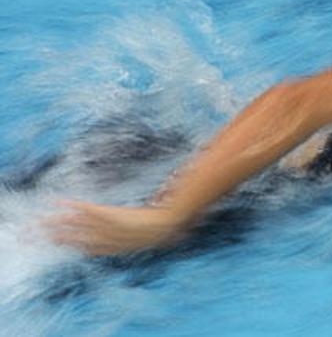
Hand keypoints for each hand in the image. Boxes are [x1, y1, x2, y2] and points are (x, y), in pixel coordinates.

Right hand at [44, 200, 190, 255]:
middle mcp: (109, 239)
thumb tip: (155, 227)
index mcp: (119, 247)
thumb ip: (147, 232)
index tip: (62, 244)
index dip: (77, 246)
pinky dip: (75, 206)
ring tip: (44, 221)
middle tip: (42, 235)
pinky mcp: (112, 215)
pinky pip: (90, 211)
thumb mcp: (154, 233)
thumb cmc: (167, 228)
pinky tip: (62, 202)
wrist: (171, 223)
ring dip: (60, 223)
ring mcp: (109, 227)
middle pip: (79, 239)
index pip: (92, 248)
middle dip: (59, 237)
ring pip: (79, 226)